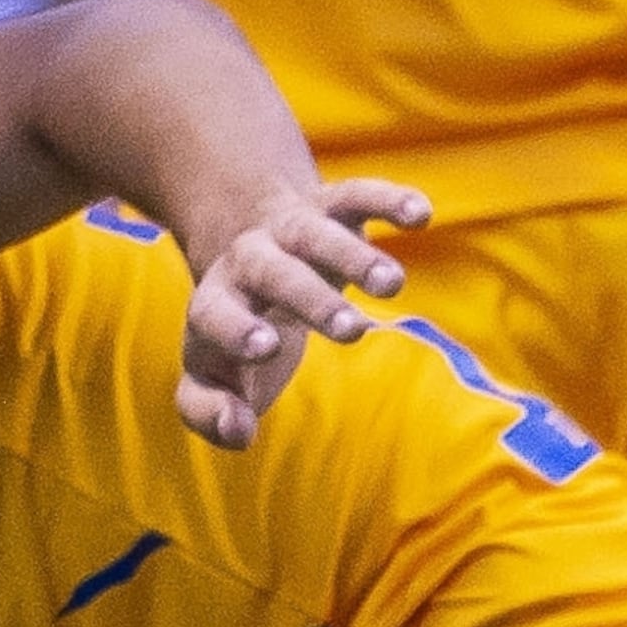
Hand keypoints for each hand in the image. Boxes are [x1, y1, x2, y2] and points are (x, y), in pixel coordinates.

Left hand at [176, 179, 430, 446]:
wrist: (250, 258)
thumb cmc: (235, 338)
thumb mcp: (213, 376)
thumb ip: (205, 412)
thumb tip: (237, 430)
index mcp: (215, 303)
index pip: (213, 313)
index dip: (235, 329)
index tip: (269, 348)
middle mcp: (247, 260)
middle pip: (271, 272)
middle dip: (309, 298)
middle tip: (352, 332)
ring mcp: (289, 232)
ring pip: (315, 234)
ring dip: (352, 256)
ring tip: (392, 284)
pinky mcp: (329, 209)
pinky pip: (354, 196)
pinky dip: (386, 199)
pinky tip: (421, 213)